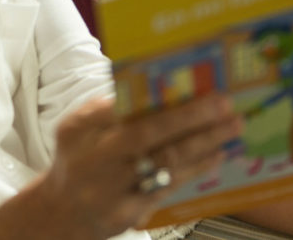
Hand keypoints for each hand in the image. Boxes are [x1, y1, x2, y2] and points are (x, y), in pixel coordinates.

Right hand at [37, 93, 242, 239]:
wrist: (61, 212)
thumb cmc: (76, 158)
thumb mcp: (77, 127)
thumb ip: (105, 108)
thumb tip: (146, 85)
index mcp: (81, 128)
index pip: (118, 106)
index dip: (151, 95)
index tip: (184, 80)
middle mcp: (97, 157)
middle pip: (147, 133)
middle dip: (189, 117)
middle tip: (223, 103)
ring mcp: (114, 188)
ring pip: (164, 163)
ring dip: (202, 144)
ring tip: (231, 128)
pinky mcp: (130, 213)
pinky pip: (168, 187)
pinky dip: (195, 171)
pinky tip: (216, 156)